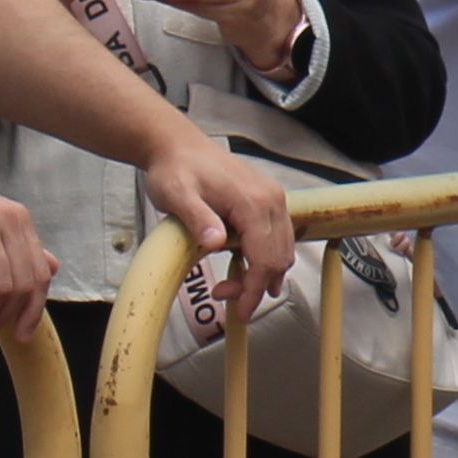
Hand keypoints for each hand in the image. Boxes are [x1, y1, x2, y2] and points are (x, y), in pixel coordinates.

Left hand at [141, 129, 295, 317]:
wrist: (178, 145)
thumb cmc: (175, 169)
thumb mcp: (176, 195)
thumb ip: (197, 218)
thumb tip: (216, 242)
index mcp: (253, 202)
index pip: (265, 258)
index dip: (253, 290)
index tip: (242, 311)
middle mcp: (271, 200)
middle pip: (278, 258)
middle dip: (255, 285)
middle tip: (223, 294)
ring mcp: (273, 199)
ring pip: (282, 250)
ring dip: (261, 274)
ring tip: (229, 282)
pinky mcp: (268, 200)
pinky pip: (277, 237)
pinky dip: (265, 257)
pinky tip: (242, 265)